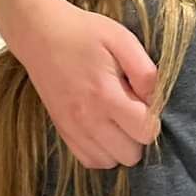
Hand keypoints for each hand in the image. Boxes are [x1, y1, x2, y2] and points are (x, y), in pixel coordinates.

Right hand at [24, 1, 160, 169]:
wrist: (38, 34)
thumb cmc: (83, 33)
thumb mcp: (122, 39)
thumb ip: (145, 72)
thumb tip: (157, 100)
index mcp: (106, 95)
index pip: (146, 132)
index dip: (153, 118)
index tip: (144, 101)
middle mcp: (88, 120)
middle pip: (131, 154)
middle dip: (138, 135)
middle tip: (132, 109)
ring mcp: (72, 129)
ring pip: (110, 162)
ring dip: (120, 146)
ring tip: (118, 119)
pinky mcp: (62, 132)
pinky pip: (90, 160)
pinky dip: (102, 151)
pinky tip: (105, 129)